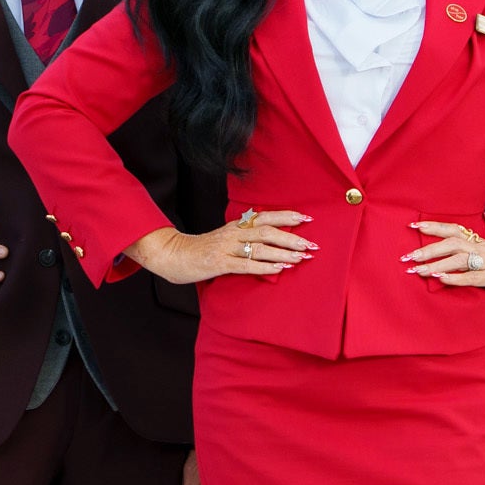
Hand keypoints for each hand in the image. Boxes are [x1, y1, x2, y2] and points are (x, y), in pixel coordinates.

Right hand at [132, 209, 311, 284]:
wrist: (173, 254)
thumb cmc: (202, 249)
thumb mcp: (225, 237)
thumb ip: (244, 236)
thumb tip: (270, 239)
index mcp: (236, 225)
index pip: (266, 217)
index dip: (287, 216)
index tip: (308, 218)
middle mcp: (233, 233)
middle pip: (267, 231)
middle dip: (291, 237)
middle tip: (310, 245)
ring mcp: (226, 248)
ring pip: (259, 247)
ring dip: (282, 252)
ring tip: (300, 258)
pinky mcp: (220, 264)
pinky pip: (246, 265)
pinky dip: (265, 266)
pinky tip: (279, 269)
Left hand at [405, 221, 484, 299]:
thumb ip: (467, 256)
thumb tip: (442, 261)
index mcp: (479, 242)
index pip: (453, 229)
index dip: (434, 226)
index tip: (413, 226)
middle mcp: (482, 248)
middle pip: (451, 243)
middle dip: (428, 249)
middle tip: (408, 257)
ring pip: (458, 259)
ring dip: (436, 264)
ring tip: (418, 271)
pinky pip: (472, 277)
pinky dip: (455, 278)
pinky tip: (441, 279)